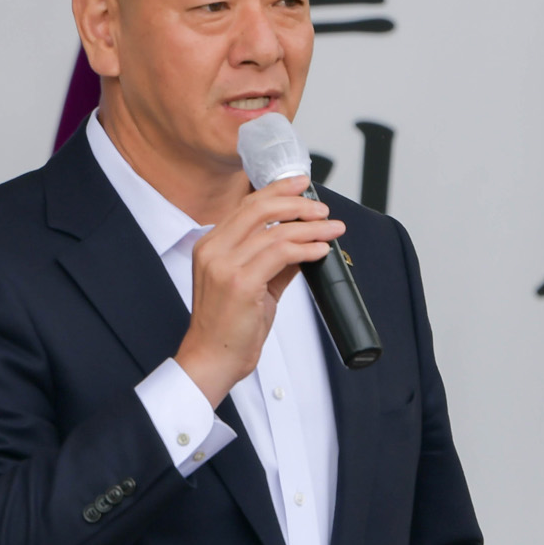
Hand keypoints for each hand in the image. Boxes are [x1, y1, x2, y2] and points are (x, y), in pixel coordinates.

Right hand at [175, 176, 343, 406]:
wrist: (211, 360)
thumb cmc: (227, 328)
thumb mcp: (252, 285)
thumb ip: (274, 261)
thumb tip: (304, 242)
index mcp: (211, 246)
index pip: (247, 206)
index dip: (276, 191)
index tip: (301, 184)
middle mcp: (213, 250)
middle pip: (259, 209)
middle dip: (297, 203)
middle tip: (322, 209)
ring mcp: (224, 265)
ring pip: (276, 231)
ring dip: (311, 228)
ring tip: (332, 229)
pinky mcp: (241, 283)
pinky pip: (281, 254)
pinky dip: (306, 248)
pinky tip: (321, 250)